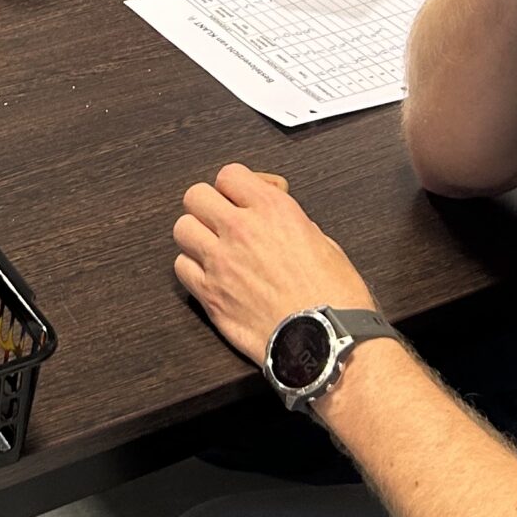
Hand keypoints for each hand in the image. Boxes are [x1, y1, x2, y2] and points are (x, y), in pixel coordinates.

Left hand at [172, 163, 376, 364]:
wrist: (328, 342)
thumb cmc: (335, 297)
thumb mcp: (323, 242)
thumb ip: (291, 223)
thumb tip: (275, 222)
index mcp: (274, 210)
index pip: (229, 174)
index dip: (236, 187)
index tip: (245, 199)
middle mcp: (242, 230)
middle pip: (196, 196)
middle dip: (209, 206)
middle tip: (223, 221)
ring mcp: (220, 262)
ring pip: (182, 229)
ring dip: (196, 236)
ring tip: (214, 250)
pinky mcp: (210, 295)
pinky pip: (181, 267)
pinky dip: (192, 269)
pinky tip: (210, 277)